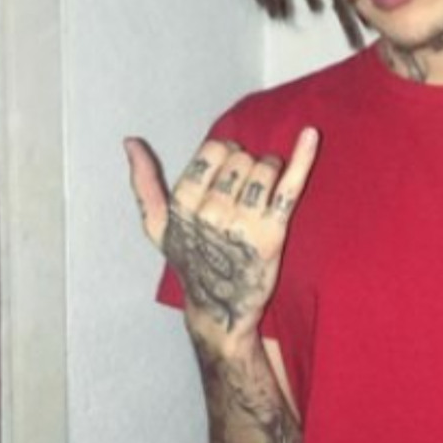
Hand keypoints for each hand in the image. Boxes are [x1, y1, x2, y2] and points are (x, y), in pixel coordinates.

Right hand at [124, 128, 318, 341]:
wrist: (221, 306)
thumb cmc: (190, 260)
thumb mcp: (157, 227)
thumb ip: (144, 184)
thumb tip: (130, 142)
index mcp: (185, 205)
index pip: (213, 151)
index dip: (225, 154)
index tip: (228, 169)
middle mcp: (212, 212)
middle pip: (240, 158)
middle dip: (247, 164)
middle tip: (247, 187)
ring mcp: (244, 223)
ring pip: (265, 168)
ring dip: (270, 169)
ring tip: (266, 188)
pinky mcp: (274, 232)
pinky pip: (289, 187)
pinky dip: (303, 158)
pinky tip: (311, 135)